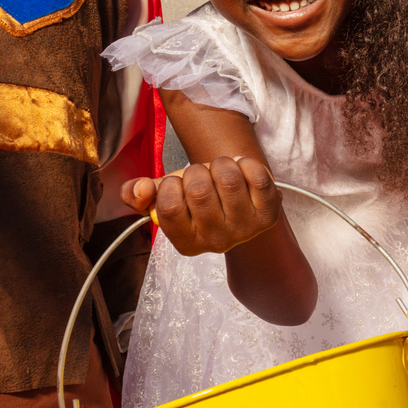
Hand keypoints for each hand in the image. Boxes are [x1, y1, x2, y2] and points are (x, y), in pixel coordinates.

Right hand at [122, 156, 282, 257]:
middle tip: (201, 175)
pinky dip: (247, 164)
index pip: (169, 208)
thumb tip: (138, 191)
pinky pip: (257, 178)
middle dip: (196, 171)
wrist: (238, 200)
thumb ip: (139, 194)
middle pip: (198, 191)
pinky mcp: (269, 214)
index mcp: (187, 243)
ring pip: (228, 179)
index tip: (177, 184)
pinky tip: (242, 171)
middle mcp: (217, 242)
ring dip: (221, 164)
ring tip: (220, 170)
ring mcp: (245, 230)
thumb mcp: (165, 196)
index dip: (170, 186)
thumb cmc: (199, 197)